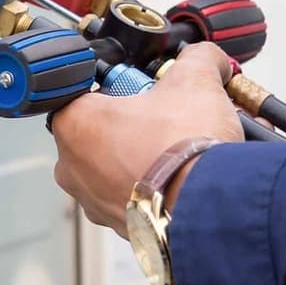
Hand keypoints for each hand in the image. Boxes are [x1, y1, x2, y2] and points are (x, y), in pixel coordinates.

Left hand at [48, 43, 241, 234]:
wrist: (212, 206)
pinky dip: (154, 191)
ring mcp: (94, 202)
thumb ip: (196, 59)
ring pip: (116, 171)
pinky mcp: (121, 227)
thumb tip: (207, 57)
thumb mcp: (194, 80)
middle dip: (133, 127)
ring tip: (178, 152)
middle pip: (100, 135)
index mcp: (74, 125)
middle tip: (166, 121)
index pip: (83, 94)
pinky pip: (134, 201)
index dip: (116, 89)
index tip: (142, 92)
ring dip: (142, 160)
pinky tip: (181, 180)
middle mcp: (72, 168)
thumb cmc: (185, 148)